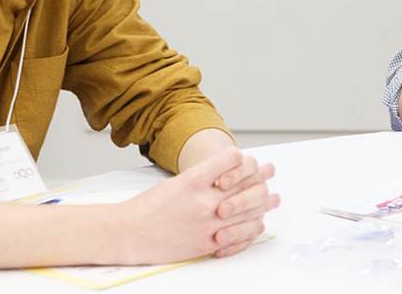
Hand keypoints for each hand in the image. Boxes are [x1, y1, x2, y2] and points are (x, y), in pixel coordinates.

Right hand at [113, 146, 278, 263]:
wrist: (129, 233)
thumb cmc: (149, 206)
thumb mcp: (176, 181)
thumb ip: (203, 177)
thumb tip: (229, 171)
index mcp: (193, 180)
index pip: (231, 159)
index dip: (243, 157)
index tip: (250, 157)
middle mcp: (203, 201)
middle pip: (245, 186)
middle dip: (262, 177)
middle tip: (270, 171)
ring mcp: (206, 224)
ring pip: (247, 212)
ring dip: (263, 203)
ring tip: (271, 198)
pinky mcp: (205, 244)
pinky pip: (237, 236)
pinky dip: (250, 229)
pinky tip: (256, 223)